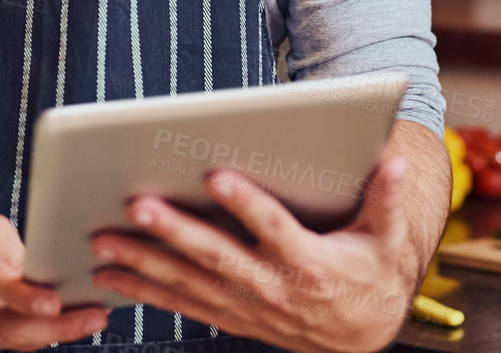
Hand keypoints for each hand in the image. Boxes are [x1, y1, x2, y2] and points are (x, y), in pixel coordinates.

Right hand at [0, 202, 108, 351]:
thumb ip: (12, 250)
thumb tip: (47, 276)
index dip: (22, 295)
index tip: (54, 303)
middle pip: (2, 324)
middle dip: (54, 326)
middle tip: (94, 317)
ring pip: (5, 340)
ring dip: (52, 334)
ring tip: (91, 320)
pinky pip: (2, 342)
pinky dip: (35, 336)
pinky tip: (64, 326)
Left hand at [91, 154, 417, 352]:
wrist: (362, 336)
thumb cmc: (372, 272)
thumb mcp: (389, 240)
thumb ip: (388, 201)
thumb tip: (396, 163)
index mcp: (311, 263)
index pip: (274, 229)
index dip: (246, 204)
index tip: (217, 175)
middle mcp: (274, 288)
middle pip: (218, 256)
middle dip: (175, 232)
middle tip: (137, 204)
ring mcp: (248, 307)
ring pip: (190, 283)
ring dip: (145, 263)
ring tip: (104, 242)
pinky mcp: (232, 317)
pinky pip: (183, 305)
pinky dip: (146, 293)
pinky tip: (111, 278)